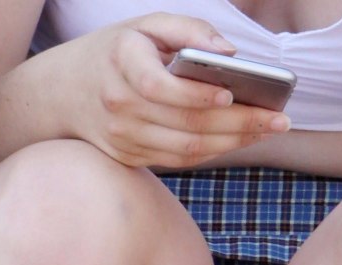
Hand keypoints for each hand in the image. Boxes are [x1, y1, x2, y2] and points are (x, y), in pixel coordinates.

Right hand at [56, 13, 290, 169]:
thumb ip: (188, 29)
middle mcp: (119, 108)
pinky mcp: (129, 158)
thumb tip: (232, 52)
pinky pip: (178, 160)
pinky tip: (240, 139)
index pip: (160, 87)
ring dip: (232, 143)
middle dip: (238, 124)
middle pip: (186, 125)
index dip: (198, 95)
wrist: (62, 94)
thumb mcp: (144, 26)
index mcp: (120, 65)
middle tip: (279, 120)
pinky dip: (213, 152)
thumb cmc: (115, 52)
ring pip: (187, 150)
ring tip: (268, 130)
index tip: (233, 91)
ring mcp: (123, 139)